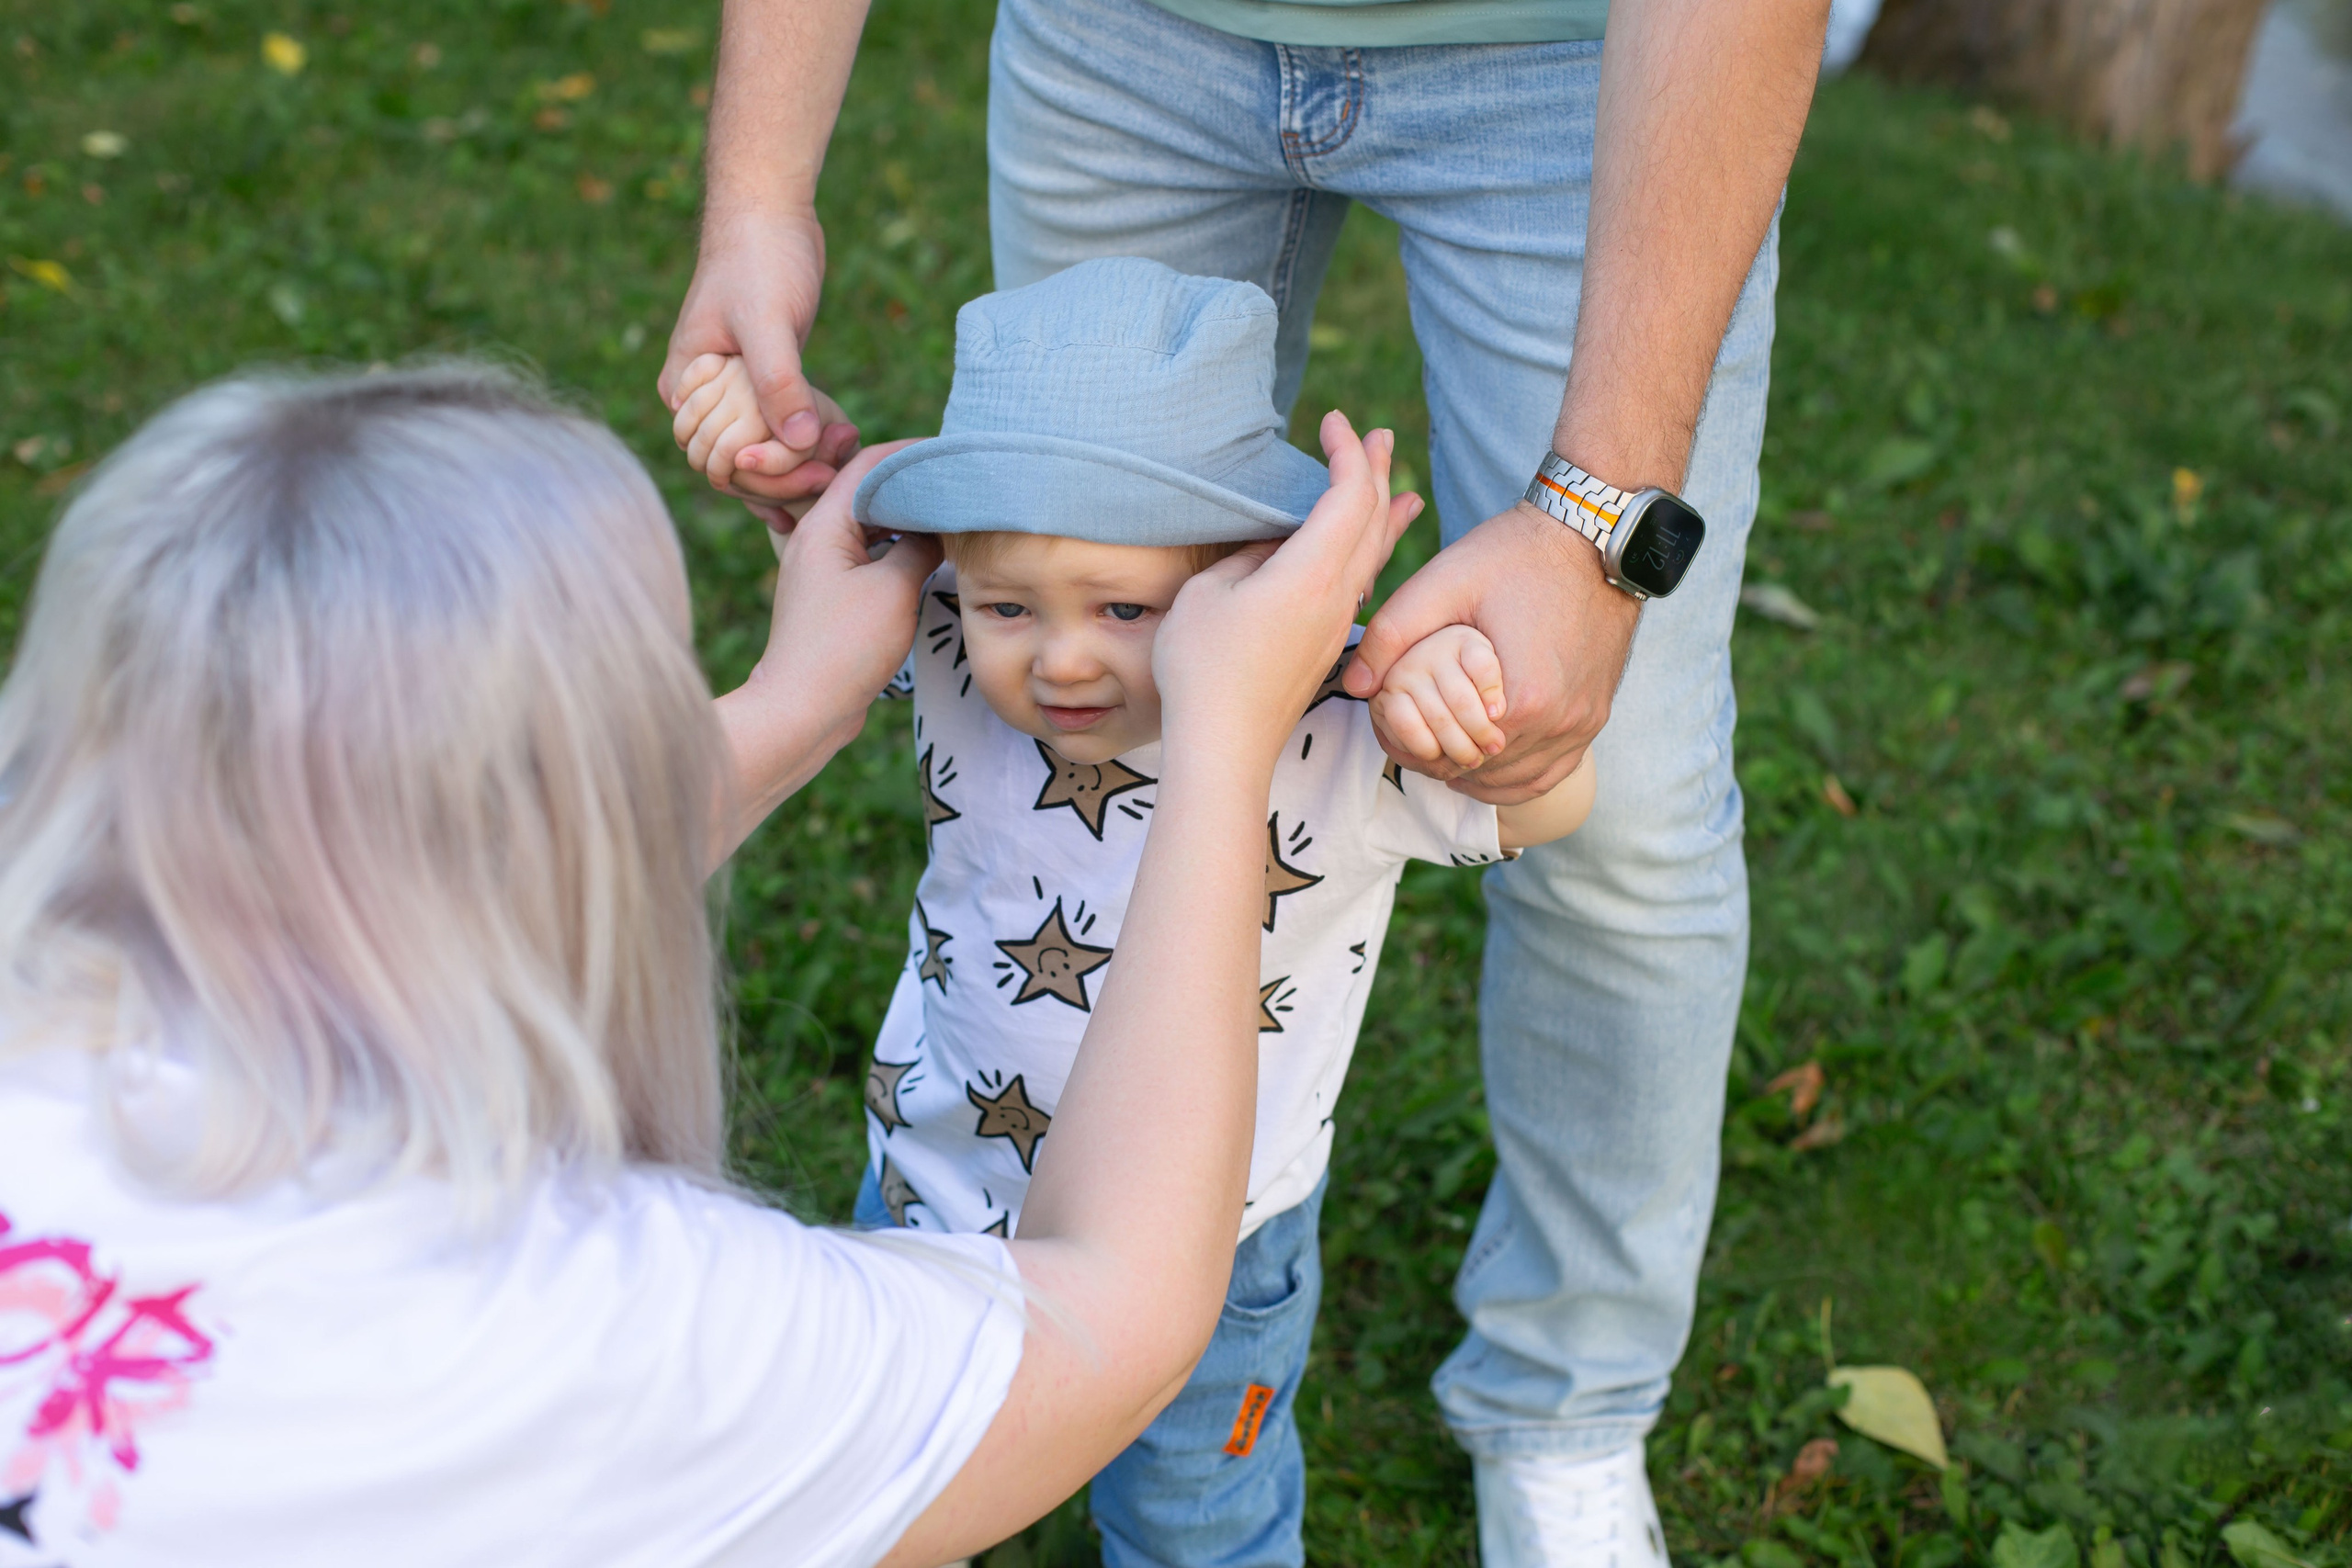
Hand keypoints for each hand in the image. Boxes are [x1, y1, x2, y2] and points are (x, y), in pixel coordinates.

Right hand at [658, 207, 860, 512]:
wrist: (768, 214)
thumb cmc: (758, 259)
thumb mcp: (767, 321)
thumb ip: (778, 382)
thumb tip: (798, 443)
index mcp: (683, 390)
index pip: (718, 465)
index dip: (766, 478)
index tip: (816, 471)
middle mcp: (701, 399)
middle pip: (740, 469)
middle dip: (789, 476)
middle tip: (839, 469)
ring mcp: (730, 393)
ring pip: (763, 454)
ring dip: (803, 463)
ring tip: (846, 444)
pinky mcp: (760, 384)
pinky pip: (779, 431)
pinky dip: (807, 442)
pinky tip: (841, 439)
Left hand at [757, 440, 941, 721]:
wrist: (801, 710)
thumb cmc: (844, 647)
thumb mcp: (894, 589)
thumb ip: (920, 546)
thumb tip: (940, 525)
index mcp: (823, 524)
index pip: (868, 463)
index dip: (912, 453)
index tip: (952, 454)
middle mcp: (816, 538)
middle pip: (868, 491)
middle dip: (913, 485)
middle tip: (958, 486)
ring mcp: (822, 568)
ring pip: (870, 526)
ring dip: (907, 520)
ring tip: (949, 519)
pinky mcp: (831, 596)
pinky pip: (868, 557)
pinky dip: (898, 550)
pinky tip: (928, 559)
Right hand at [1156, 412, 1421, 774]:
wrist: (1225, 748)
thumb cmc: (1204, 670)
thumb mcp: (1207, 595)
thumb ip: (1245, 559)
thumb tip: (1273, 547)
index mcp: (1309, 573)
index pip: (1349, 495)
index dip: (1348, 452)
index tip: (1333, 422)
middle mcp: (1335, 595)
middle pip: (1373, 519)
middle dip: (1376, 471)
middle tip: (1378, 436)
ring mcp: (1335, 624)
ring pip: (1375, 555)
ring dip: (1385, 514)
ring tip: (1402, 490)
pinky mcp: (1325, 646)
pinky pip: (1361, 584)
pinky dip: (1372, 552)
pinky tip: (1371, 555)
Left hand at [1344, 500, 1639, 804]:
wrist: (1591, 534)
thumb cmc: (1514, 554)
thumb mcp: (1443, 584)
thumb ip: (1392, 634)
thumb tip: (1355, 686)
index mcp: (1519, 700)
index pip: (1451, 755)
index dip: (1417, 744)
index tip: (1400, 724)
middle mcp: (1557, 723)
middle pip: (1482, 770)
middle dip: (1443, 757)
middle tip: (1416, 735)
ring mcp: (1582, 724)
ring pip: (1516, 780)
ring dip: (1478, 770)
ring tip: (1444, 745)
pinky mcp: (1595, 716)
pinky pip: (1553, 772)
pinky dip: (1516, 773)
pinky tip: (1487, 758)